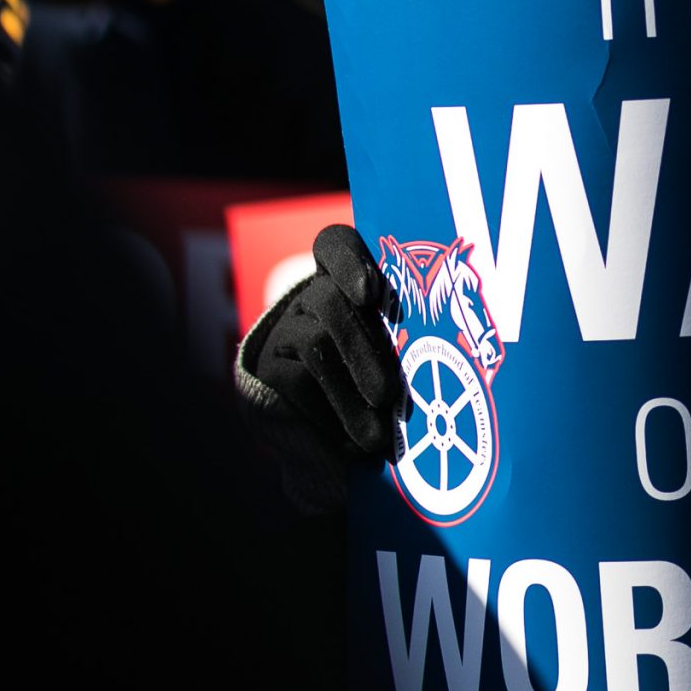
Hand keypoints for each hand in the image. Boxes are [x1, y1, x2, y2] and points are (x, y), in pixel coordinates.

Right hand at [234, 225, 403, 514]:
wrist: (328, 438)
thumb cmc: (379, 390)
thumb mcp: (395, 363)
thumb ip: (401, 344)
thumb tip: (424, 361)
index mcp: (348, 283)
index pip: (335, 246)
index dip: (349, 261)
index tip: (369, 293)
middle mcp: (311, 299)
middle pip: (328, 300)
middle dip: (362, 348)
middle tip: (386, 396)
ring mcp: (285, 331)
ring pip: (316, 345)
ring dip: (350, 396)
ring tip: (375, 437)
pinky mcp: (266, 369)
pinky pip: (296, 384)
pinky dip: (328, 416)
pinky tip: (347, 444)